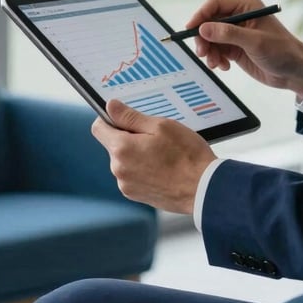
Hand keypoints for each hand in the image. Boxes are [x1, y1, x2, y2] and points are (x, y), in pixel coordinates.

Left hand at [91, 99, 216, 214]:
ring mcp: (127, 185)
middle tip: (155, 136)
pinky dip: (143, 168)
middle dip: (130, 137)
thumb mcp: (160, 126)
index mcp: (122, 149)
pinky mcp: (136, 195)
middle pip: (114, 144)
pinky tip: (163, 167)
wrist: (203, 188)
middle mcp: (119, 170)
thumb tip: (110, 107)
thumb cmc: (186, 155)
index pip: (99, 128)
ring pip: (125, 159)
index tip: (126, 117)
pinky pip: (133, 174)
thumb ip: (131, 117)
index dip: (110, 118)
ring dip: (137, 153)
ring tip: (163, 153)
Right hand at [184, 0, 302, 100]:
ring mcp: (236, 33)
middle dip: (203, 37)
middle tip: (202, 53)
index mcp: (246, 6)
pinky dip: (216, 59)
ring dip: (209, 51)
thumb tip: (203, 28)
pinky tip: (224, 67)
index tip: (190, 29)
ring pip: (210, 37)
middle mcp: (239, 17)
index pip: (215, 3)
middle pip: (209, 21)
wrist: (295, 72)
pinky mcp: (235, 48)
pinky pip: (216, 50)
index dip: (201, 14)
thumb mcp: (255, 42)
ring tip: (215, 64)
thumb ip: (228, 34)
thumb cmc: (282, 51)